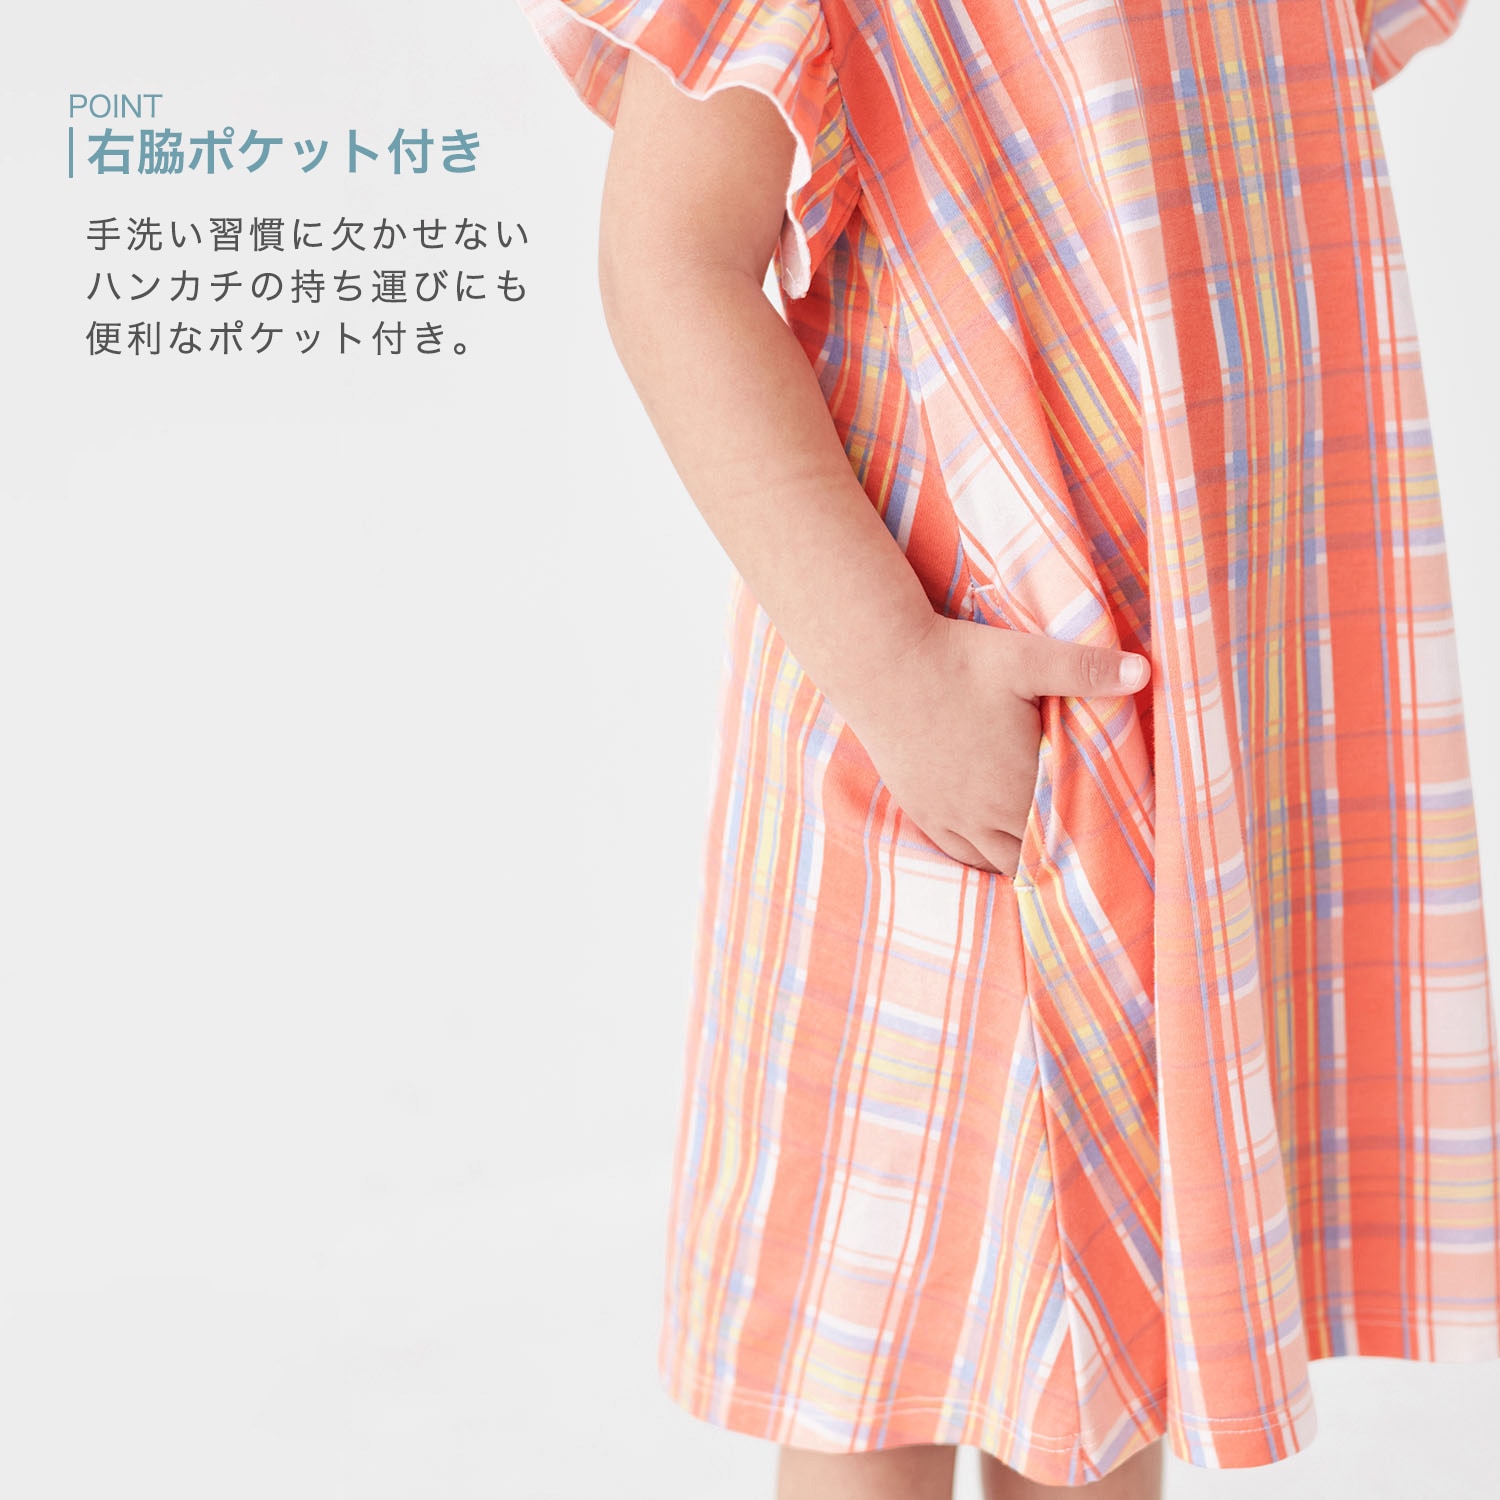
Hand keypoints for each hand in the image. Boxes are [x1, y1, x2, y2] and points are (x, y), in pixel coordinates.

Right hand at [841, 613, 1151, 875]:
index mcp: (1018, 784)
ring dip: (1020, 860)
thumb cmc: (956, 660)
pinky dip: (981, 855)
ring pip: (994, 860)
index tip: (1113, 851)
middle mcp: (983, 812)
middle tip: (1086, 860)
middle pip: (1032, 857)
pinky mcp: (919, 807)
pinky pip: (957, 851)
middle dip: (1058, 858)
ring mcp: (947, 815)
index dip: (1090, 843)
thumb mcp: (1027, 658)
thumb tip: (1146, 670)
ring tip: (1046, 860)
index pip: (1065, 833)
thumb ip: (1087, 669)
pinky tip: (994, 850)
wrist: (879, 663)